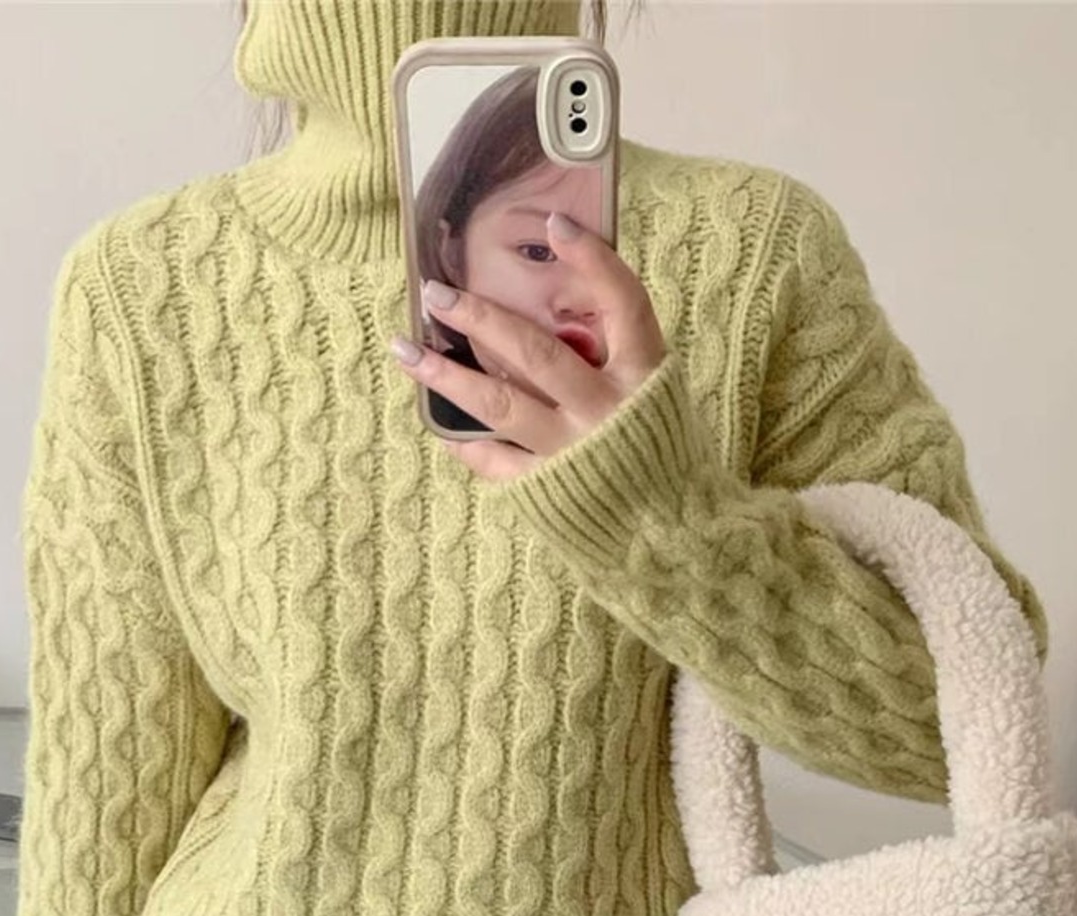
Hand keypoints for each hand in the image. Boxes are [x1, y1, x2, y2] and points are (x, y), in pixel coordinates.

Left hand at [391, 212, 665, 482]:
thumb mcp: (656, 393)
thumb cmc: (660, 451)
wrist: (671, 531)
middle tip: (435, 293)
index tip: (556, 223)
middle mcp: (604, 409)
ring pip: (499, 404)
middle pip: (535, 352)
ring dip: (446, 376)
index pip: (623, 303)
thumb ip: (616, 355)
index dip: (593, 260)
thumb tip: (561, 310)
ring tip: (405, 350)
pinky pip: (496, 461)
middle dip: (479, 317)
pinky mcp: (548, 488)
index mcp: (642, 375)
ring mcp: (571, 450)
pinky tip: (440, 425)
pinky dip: (466, 443)